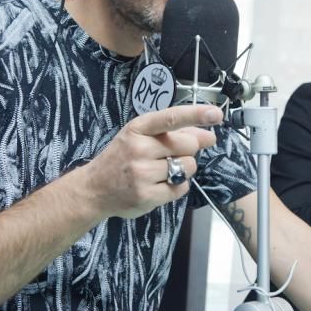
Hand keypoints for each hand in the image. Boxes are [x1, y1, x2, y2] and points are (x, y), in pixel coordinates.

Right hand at [73, 105, 221, 219]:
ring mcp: (142, 173)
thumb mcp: (140, 137)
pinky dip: (178, 186)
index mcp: (137, 128)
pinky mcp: (147, 196)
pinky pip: (181, 188)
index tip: (216, 114)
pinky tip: (161, 184)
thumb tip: (209, 136)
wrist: (94, 188)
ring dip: (183, 169)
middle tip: (171, 155)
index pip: (171, 117)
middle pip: (188, 145)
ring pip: (187, 167)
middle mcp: (139, 148)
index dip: (196, 114)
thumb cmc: (122, 158)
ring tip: (163, 171)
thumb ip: (173, 133)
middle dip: (188, 150)